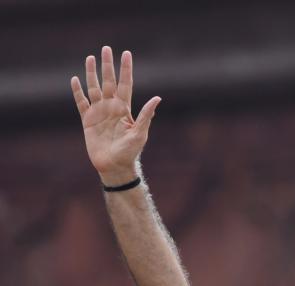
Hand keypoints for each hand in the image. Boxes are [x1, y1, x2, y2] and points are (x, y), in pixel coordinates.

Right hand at [70, 47, 160, 185]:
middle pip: (109, 82)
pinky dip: (77, 91)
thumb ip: (146, 115)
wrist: (114, 166)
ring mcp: (99, 112)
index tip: (126, 54)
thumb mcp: (140, 133)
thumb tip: (157, 98)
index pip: (126, 84)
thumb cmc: (130, 152)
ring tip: (90, 58)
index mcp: (125, 109)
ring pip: (94, 88)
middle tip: (106, 48)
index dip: (126, 69)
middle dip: (108, 65)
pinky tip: (75, 79)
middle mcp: (112, 107)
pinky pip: (81, 102)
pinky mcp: (87, 120)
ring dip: (91, 73)